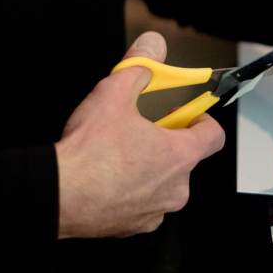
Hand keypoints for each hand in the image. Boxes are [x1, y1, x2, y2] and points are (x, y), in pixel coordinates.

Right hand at [55, 31, 224, 238]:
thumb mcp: (115, 92)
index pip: (213, 136)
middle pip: (184, 158)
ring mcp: (154, 212)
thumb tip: (152, 46)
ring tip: (118, 151)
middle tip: (140, 128)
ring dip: (148, 166)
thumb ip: (140, 65)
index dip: (201, 118)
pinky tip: (107, 175)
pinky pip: (141, 203)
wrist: (58, 195)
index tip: (184, 112)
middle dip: (166, 140)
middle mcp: (175, 189)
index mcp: (179, 156)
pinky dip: (130, 189)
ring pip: (162, 182)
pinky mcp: (132, 227)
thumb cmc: (89, 152)